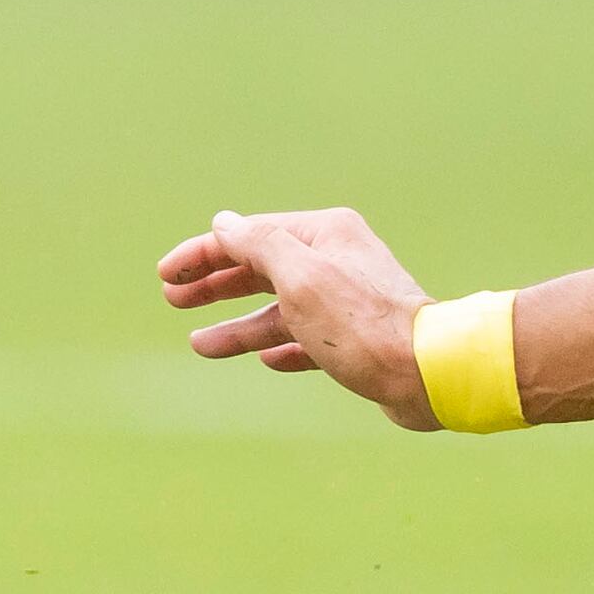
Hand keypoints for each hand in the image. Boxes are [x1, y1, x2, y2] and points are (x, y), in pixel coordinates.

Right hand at [159, 206, 440, 426]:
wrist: (427, 370)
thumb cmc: (363, 321)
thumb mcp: (300, 276)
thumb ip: (260, 245)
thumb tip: (225, 222)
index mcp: (326, 235)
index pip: (251, 235)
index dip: (204, 253)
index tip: (165, 275)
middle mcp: (338, 262)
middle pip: (263, 269)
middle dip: (217, 284)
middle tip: (172, 300)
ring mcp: (348, 301)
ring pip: (281, 310)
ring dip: (240, 326)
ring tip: (200, 344)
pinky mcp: (358, 340)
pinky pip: (309, 339)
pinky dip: (283, 346)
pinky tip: (266, 359)